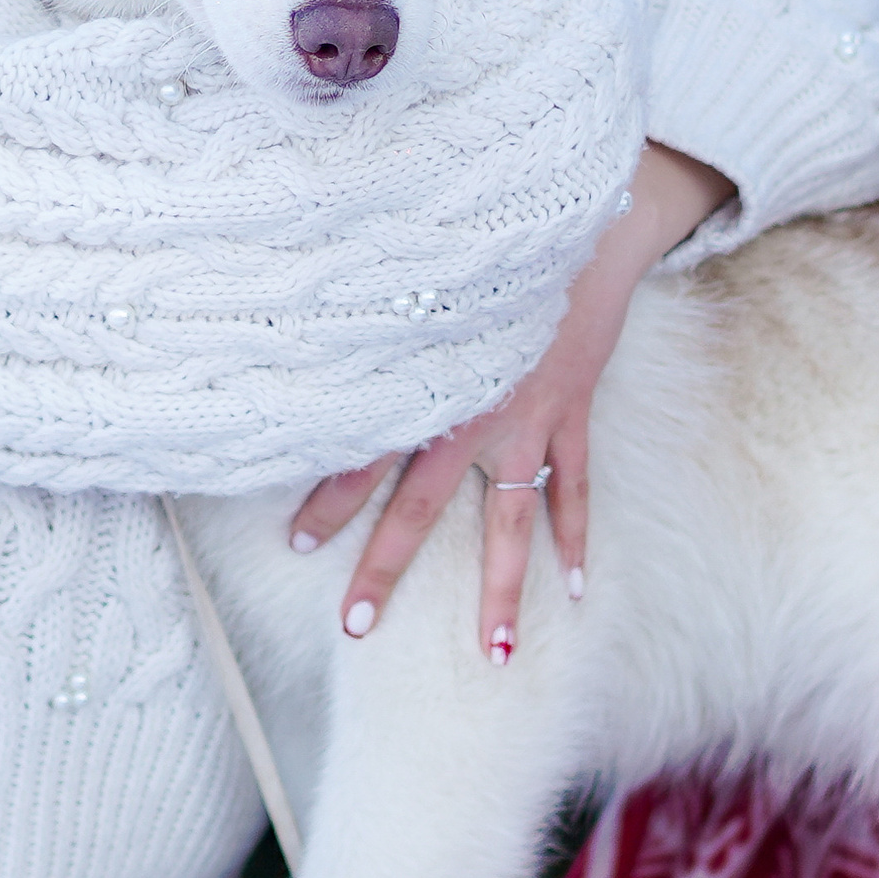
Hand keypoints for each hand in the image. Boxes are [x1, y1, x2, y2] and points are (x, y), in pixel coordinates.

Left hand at [290, 142, 733, 662]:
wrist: (582, 223)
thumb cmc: (491, 249)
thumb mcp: (423, 280)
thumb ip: (378, 320)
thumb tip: (308, 336)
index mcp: (429, 381)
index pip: (364, 450)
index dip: (329, 497)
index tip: (295, 543)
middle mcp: (475, 412)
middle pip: (422, 507)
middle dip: (388, 567)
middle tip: (358, 625)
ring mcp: (530, 421)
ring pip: (509, 523)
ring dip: (502, 590)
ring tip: (492, 653)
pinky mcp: (573, 414)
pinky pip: (575, 489)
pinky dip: (577, 537)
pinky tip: (579, 589)